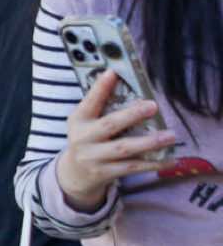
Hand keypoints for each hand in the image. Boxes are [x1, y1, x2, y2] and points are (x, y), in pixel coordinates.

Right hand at [53, 71, 177, 213]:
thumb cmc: (88, 139)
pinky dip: (153, 164)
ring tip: (170, 135)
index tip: (113, 72)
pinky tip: (171, 159)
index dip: (100, 88)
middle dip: (132, 115)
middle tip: (153, 106)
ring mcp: (94, 157)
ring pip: (124, 149)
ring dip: (149, 142)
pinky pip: (132, 167)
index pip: (90, 102)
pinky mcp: (105, 173)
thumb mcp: (86, 122)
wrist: (74, 174)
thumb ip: (101, 106)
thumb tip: (126, 81)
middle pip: (109, 125)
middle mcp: (84, 138)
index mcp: (79, 120)